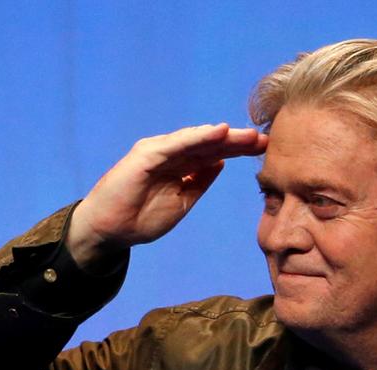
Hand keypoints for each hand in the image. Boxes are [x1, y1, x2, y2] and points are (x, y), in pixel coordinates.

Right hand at [66, 123, 267, 270]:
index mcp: (181, 166)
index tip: (266, 150)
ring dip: (223, 136)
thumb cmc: (141, 217)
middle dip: (238, 141)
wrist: (109, 229)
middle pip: (210, 144)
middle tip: (265, 139)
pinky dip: (197, 137)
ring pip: (197, 140)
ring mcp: (159, 152)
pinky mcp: (146, 154)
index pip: (215, 154)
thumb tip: (220, 164)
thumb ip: (199, 182)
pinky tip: (218, 132)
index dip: (239, 151)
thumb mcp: (182, 202)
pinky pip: (176, 144)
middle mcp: (171, 154)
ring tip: (248, 135)